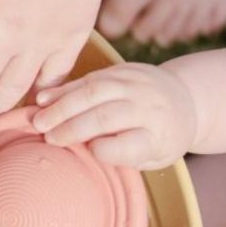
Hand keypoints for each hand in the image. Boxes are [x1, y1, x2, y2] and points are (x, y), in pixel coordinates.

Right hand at [32, 62, 196, 168]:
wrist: (186, 99)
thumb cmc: (161, 138)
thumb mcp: (154, 157)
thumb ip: (125, 154)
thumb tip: (87, 147)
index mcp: (160, 136)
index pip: (132, 144)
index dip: (108, 148)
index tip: (88, 151)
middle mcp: (148, 107)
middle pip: (108, 116)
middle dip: (75, 127)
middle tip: (48, 138)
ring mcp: (135, 84)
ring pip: (94, 92)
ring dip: (63, 106)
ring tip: (39, 119)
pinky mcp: (122, 70)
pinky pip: (89, 78)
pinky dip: (64, 89)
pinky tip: (44, 99)